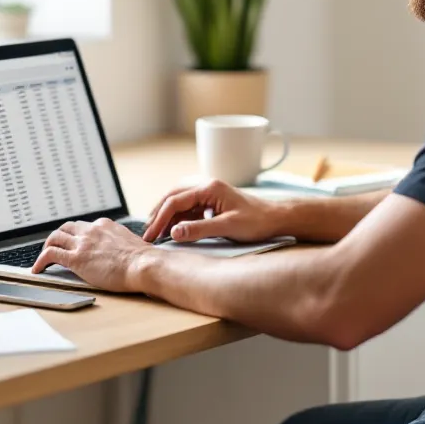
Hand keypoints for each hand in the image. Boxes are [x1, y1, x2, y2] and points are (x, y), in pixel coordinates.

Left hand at [32, 218, 151, 292]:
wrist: (144, 265)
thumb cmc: (143, 260)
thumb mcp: (132, 244)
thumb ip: (121, 244)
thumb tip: (123, 253)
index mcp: (105, 225)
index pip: (84, 226)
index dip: (76, 235)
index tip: (75, 243)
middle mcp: (91, 230)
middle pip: (66, 228)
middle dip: (58, 237)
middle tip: (55, 247)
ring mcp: (82, 243)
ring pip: (55, 237)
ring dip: (47, 246)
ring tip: (44, 258)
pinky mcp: (76, 258)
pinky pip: (50, 254)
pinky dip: (40, 261)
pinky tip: (38, 269)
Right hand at [142, 179, 283, 243]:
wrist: (277, 219)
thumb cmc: (257, 222)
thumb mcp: (227, 228)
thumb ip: (199, 230)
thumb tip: (173, 233)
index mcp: (209, 188)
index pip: (175, 202)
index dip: (159, 220)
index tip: (150, 237)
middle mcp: (206, 187)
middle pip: (173, 198)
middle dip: (158, 215)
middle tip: (147, 235)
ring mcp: (209, 194)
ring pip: (179, 203)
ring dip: (166, 217)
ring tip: (156, 234)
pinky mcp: (212, 203)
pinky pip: (189, 209)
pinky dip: (178, 219)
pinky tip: (174, 231)